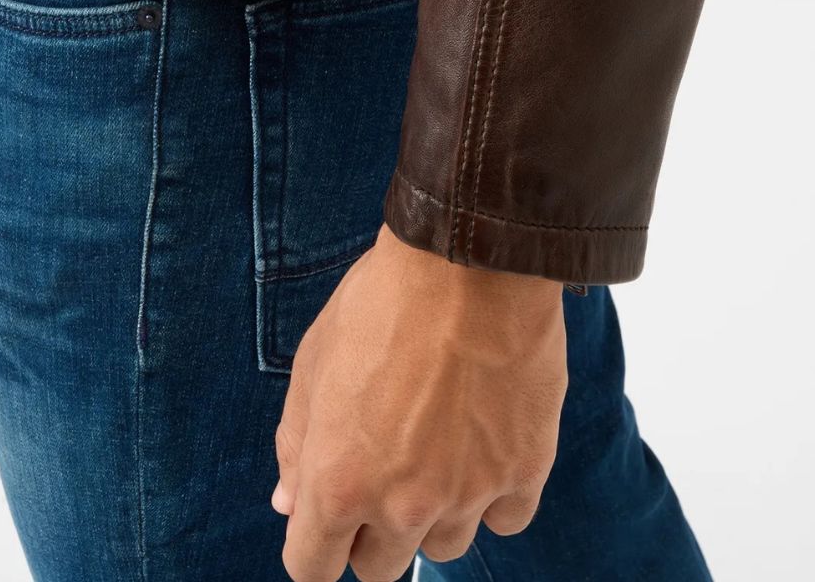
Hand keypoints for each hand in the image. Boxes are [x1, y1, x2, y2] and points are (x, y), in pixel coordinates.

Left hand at [273, 224, 566, 581]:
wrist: (467, 264)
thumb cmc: (382, 302)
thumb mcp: (314, 362)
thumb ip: (297, 444)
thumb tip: (289, 504)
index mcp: (338, 482)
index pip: (312, 568)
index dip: (313, 548)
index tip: (324, 524)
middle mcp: (403, 506)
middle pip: (380, 569)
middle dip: (371, 531)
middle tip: (383, 469)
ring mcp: (468, 495)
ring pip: (444, 546)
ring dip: (433, 512)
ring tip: (435, 441)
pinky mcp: (524, 472)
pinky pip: (505, 518)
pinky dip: (492, 492)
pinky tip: (480, 441)